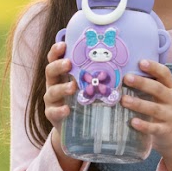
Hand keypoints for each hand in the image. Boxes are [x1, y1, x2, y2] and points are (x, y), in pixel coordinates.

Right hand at [43, 41, 84, 170]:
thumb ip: (96, 73)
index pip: (55, 59)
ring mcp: (52, 100)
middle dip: (59, 66)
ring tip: (72, 87)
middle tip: (69, 63)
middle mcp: (54, 84)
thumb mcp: (89, 84)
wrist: (77, 126)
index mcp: (62, 74)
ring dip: (62, 88)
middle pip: (50, 71)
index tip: (64, 44)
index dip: (56, 51)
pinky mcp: (53, 115)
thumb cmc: (86, 99)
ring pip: (52, 91)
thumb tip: (121, 57)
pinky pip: (53, 112)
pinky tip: (67, 110)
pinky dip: (60, 110)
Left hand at [122, 61, 171, 170]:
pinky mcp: (165, 130)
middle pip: (158, 89)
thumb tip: (124, 72)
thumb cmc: (163, 110)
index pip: (165, 74)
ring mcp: (170, 116)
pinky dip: (144, 125)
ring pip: (155, 108)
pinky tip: (132, 122)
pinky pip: (154, 128)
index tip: (141, 62)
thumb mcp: (162, 96)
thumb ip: (150, 85)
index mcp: (171, 88)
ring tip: (123, 100)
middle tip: (126, 78)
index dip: (154, 67)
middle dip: (142, 83)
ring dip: (138, 104)